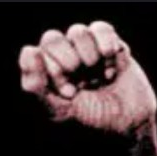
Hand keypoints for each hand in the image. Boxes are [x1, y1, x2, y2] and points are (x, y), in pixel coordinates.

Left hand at [19, 22, 156, 134]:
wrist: (128, 126)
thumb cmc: (89, 123)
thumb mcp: (58, 111)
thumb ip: (36, 85)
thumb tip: (28, 50)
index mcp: (46, 78)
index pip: (38, 56)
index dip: (54, 73)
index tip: (69, 94)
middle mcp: (62, 62)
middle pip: (51, 38)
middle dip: (68, 61)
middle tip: (82, 84)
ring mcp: (85, 52)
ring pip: (77, 32)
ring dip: (89, 56)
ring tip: (98, 79)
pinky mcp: (109, 45)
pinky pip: (101, 29)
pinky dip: (107, 47)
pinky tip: (112, 71)